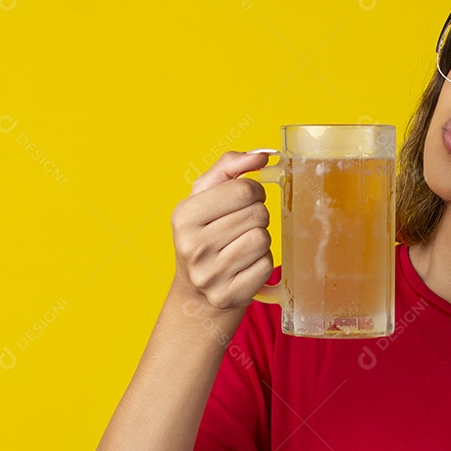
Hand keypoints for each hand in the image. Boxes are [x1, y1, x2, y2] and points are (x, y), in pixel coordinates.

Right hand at [170, 150, 274, 311]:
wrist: (197, 292)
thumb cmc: (205, 233)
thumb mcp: (205, 196)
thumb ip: (229, 167)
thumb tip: (262, 155)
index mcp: (184, 216)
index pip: (243, 189)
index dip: (254, 190)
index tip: (247, 199)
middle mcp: (192, 246)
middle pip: (258, 214)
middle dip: (257, 215)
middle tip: (242, 225)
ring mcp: (209, 275)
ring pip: (263, 239)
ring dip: (261, 239)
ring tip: (242, 245)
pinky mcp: (229, 295)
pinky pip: (266, 266)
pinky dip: (262, 263)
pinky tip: (244, 266)